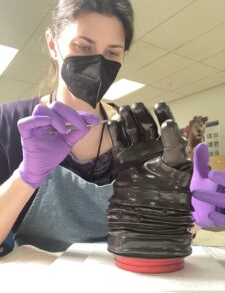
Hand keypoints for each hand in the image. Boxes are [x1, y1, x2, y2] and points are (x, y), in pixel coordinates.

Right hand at [18, 101, 98, 188]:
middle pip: (55, 106)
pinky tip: (49, 124)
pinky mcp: (25, 135)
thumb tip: (89, 125)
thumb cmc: (51, 155)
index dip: (80, 114)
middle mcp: (42, 120)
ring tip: (64, 131)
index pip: (66, 111)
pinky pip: (25, 123)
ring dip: (56, 118)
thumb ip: (76, 134)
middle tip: (81, 125)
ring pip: (41, 109)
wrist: (41, 170)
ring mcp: (33, 126)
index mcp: (52, 120)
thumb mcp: (67, 143)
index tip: (94, 120)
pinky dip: (37, 120)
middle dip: (71, 113)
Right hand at [107, 102, 192, 257]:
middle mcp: (151, 147)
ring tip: (124, 110)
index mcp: (167, 147)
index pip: (165, 125)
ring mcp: (136, 152)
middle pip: (145, 125)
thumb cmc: (167, 187)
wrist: (147, 208)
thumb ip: (173, 142)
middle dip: (141, 114)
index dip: (162, 113)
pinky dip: (114, 131)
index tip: (158, 104)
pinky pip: (118, 141)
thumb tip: (168, 122)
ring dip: (127, 119)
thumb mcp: (176, 163)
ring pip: (131, 130)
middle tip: (136, 106)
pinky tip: (113, 121)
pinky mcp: (122, 158)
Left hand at [190, 143, 224, 227]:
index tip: (211, 174)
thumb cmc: (208, 189)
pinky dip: (221, 218)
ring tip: (198, 197)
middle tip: (197, 190)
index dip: (222, 178)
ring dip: (215, 200)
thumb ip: (202, 162)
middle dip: (217, 191)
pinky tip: (211, 215)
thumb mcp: (204, 176)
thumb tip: (201, 145)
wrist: (210, 210)